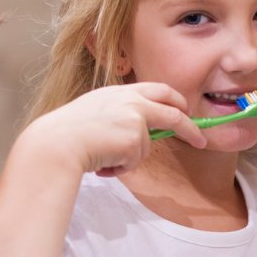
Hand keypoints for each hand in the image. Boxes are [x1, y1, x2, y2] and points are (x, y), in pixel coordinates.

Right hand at [23, 83, 204, 178]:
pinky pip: (135, 161)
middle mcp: (131, 100)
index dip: (174, 101)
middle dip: (190, 126)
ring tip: (103, 157)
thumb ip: (119, 114)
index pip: (157, 90)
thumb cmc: (67, 132)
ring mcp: (135, 118)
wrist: (57, 143)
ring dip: (128, 158)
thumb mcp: (95, 112)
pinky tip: (103, 162)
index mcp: (120, 92)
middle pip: (173, 112)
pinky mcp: (135, 138)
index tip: (183, 110)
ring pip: (146, 146)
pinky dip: (121, 167)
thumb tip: (138, 131)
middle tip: (199, 138)